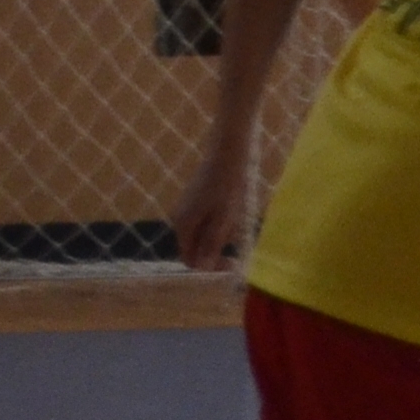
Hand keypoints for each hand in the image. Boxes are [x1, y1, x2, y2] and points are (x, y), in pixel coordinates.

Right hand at [169, 140, 250, 271]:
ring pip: (205, 234)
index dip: (210, 267)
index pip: (191, 260)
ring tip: (238, 215)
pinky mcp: (197, 200)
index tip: (233, 262)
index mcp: (183, 226)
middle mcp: (180, 219)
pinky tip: (235, 206)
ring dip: (223, 233)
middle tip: (238, 235)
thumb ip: (212, 244)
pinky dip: (223, 221)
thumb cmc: (229, 186)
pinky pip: (209, 221)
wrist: (229, 151)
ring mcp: (187, 209)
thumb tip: (201, 268)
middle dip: (218, 248)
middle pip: (197, 248)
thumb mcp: (224, 219)